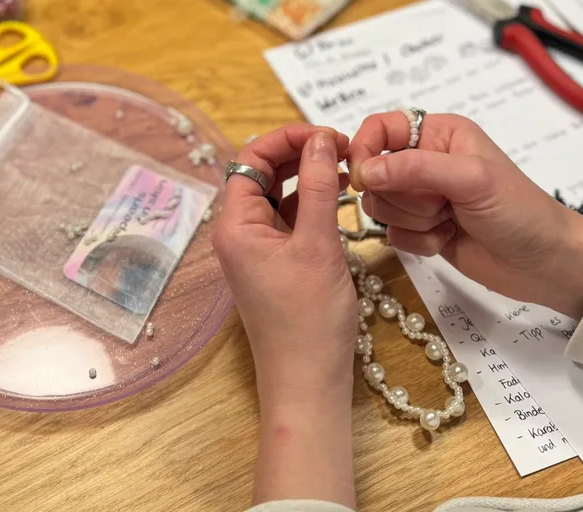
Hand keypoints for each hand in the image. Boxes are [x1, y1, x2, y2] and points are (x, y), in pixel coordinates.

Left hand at [213, 124, 355, 506]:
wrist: (306, 379)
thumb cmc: (308, 319)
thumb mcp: (318, 245)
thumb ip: (319, 186)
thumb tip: (321, 139)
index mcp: (235, 225)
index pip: (251, 159)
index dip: (288, 138)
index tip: (329, 136)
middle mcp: (239, 233)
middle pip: (263, 173)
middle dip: (301, 154)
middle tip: (345, 151)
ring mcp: (256, 249)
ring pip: (279, 195)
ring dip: (309, 177)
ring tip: (348, 171)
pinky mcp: (276, 263)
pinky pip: (290, 220)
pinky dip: (313, 204)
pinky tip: (340, 199)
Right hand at [347, 112, 582, 318]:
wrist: (545, 263)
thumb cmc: (517, 210)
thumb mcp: (470, 179)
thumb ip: (415, 169)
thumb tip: (363, 172)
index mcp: (438, 134)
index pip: (380, 128)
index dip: (365, 150)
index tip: (364, 179)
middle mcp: (426, 162)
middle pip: (375, 174)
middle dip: (403, 196)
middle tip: (441, 204)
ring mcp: (422, 198)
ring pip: (380, 207)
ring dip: (412, 220)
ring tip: (448, 221)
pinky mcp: (421, 230)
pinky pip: (392, 234)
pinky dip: (417, 242)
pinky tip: (447, 239)